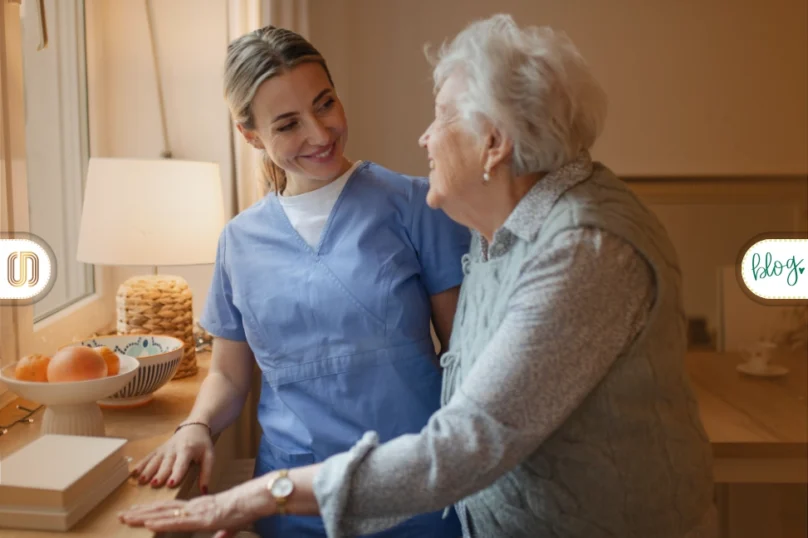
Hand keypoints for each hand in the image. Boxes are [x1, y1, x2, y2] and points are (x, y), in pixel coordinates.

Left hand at [118, 475, 273, 537]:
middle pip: (162, 509)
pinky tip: (148, 524)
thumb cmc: (246, 508)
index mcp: (199, 508)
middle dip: (141, 513)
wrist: (255, 499)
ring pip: (164, 514)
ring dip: (143, 517)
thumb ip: (224, 532)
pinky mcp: (201, 518)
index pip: (171, 509)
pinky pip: (178, 522)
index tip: (137, 512)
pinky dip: (161, 523)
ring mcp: (196, 512)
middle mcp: (194, 507)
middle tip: (122, 514)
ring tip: (126, 518)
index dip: (152, 510)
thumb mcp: (231, 524)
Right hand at [132, 423, 213, 492]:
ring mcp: (164, 449)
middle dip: (160, 474)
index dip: (176, 473)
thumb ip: (206, 473)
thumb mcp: (209, 456)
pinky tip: (133, 473)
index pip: (182, 463)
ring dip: (147, 470)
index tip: (171, 483)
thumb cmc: (202, 444)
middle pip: (166, 463)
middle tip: (154, 484)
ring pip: (155, 460)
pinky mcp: (158, 449)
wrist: (193, 427)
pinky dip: (141, 464)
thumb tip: (204, 491)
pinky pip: (149, 457)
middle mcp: (174, 449)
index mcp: (187, 450)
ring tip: (141, 480)